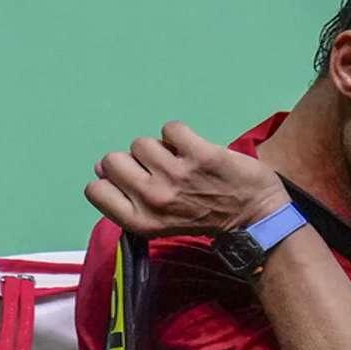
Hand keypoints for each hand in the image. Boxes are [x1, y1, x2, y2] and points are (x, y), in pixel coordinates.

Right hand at [85, 121, 289, 235]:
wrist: (255, 218)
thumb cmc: (205, 218)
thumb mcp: (160, 220)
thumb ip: (129, 198)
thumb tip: (99, 168)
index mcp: (140, 221)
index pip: (95, 190)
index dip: (112, 180)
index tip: (135, 183)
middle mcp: (153, 199)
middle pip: (112, 159)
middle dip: (134, 161)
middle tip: (162, 172)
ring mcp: (176, 175)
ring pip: (142, 142)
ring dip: (160, 148)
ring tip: (183, 163)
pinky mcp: (199, 154)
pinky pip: (170, 127)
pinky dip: (182, 134)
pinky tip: (196, 150)